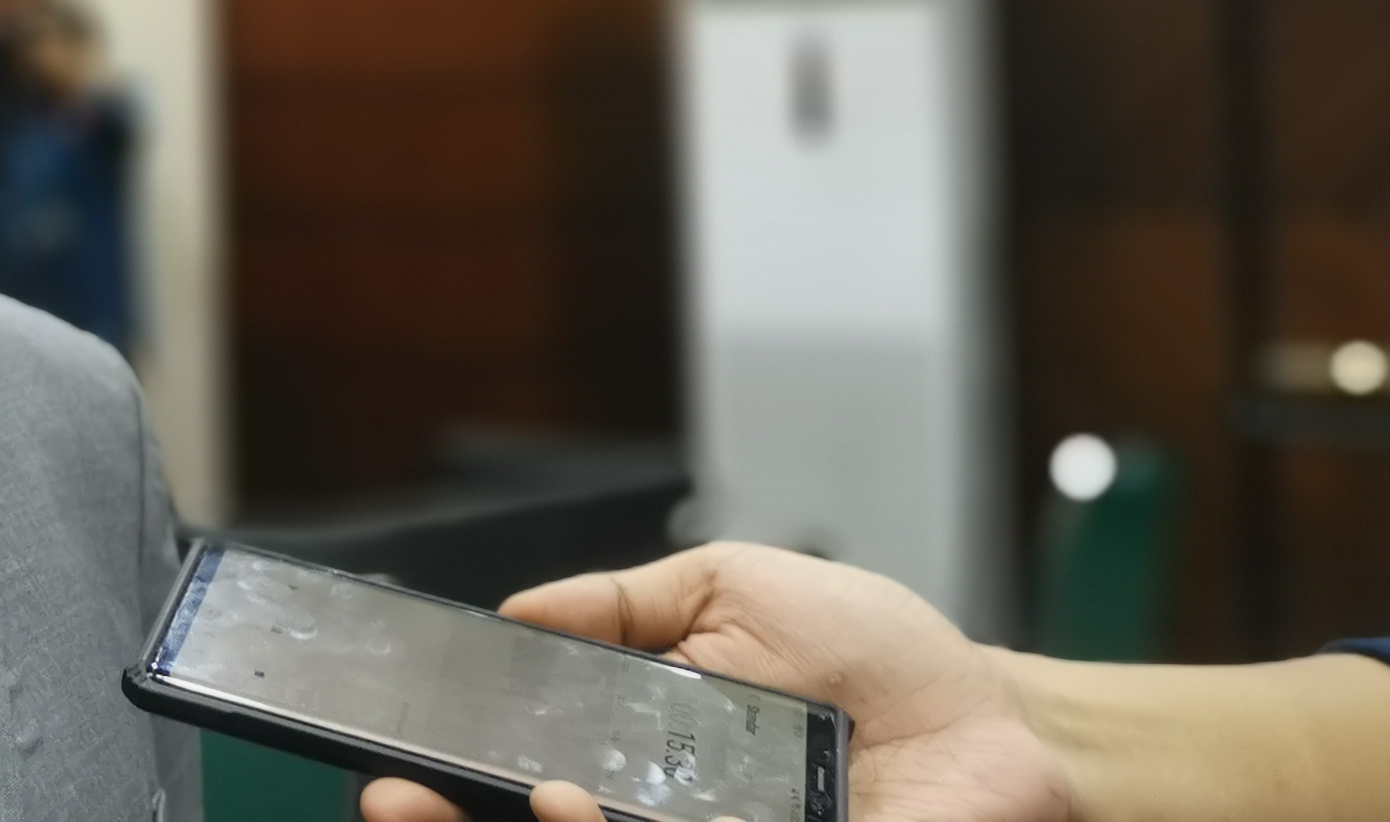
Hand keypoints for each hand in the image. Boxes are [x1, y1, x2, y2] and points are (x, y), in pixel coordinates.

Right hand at [358, 543, 1069, 821]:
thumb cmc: (882, 661)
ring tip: (543, 797)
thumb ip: (622, 603)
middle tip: (397, 801)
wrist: (1001, 725)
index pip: (511, 789)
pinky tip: (592, 813)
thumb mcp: (734, 590)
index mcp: (633, 765)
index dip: (441, 789)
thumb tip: (513, 614)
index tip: (389, 774)